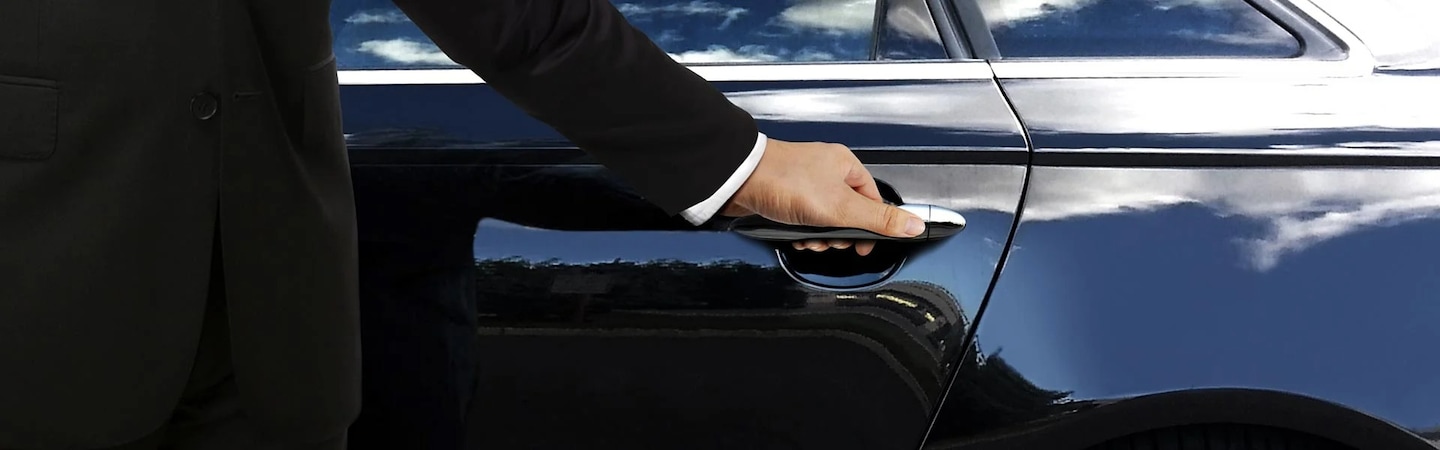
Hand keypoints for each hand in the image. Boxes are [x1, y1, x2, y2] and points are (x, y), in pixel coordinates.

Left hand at [721, 138, 925, 255]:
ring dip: (819, 236)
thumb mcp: (840, 208)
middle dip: (839, 234)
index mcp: (846, 166)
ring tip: (809, 237)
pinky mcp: (785, 196)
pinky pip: (804, 220)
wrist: (738, 180)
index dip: (871, 228)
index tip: (863, 246)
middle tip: (829, 239)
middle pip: (849, 213)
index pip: (873, 201)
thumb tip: (915, 225)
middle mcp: (827, 172)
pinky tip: (795, 236)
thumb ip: (878, 219)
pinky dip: (802, 232)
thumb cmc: (785, 182)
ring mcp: (805, 184)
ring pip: (825, 219)